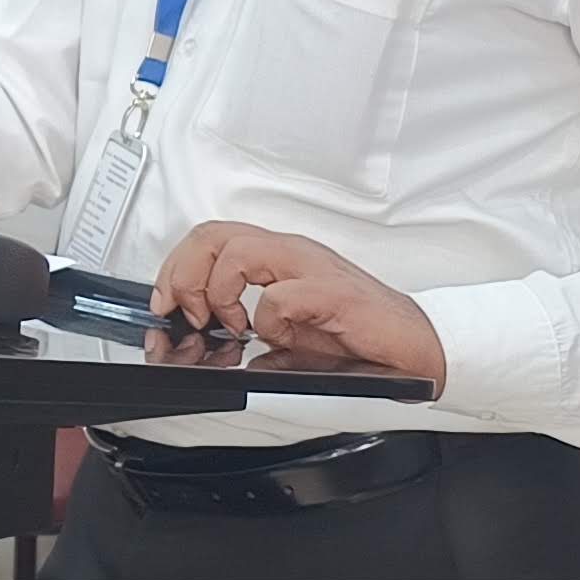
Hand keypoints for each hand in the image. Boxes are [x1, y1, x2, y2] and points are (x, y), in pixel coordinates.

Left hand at [151, 221, 447, 392]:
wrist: (414, 345)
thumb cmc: (356, 333)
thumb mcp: (288, 328)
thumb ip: (251, 323)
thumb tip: (209, 335)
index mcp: (278, 254)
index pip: (211, 237)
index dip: (176, 267)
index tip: (166, 304)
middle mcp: (291, 251)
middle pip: (213, 234)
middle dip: (183, 274)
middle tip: (186, 312)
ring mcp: (311, 267)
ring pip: (238, 252)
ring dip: (219, 293)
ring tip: (232, 324)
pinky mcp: (331, 293)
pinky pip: (279, 297)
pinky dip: (269, 323)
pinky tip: (281, 338)